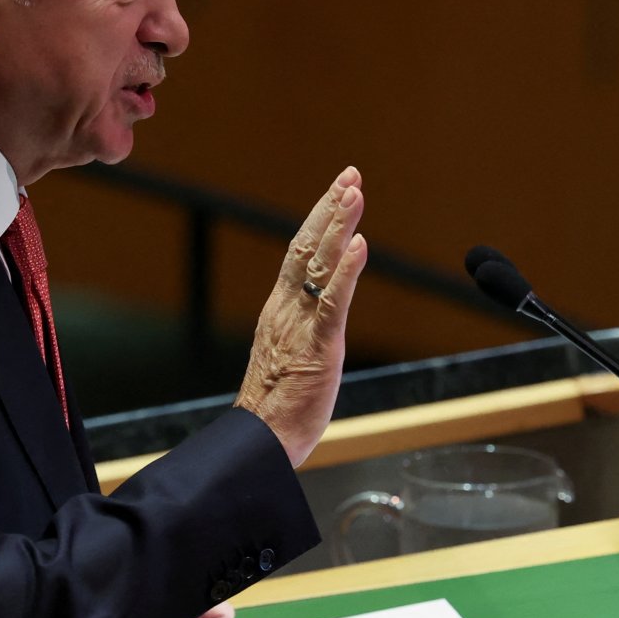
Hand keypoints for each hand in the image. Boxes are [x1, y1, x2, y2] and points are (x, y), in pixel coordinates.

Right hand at [235, 167, 367, 466]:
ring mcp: (301, 326)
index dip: (318, 219)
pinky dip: (347, 271)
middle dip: (330, 208)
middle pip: (307, 246)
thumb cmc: (276, 409)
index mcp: (279, 310)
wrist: (260, 442)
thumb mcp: (290, 356)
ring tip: (355, 192)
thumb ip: (302, 328)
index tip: (337, 190)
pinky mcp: (318, 348)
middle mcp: (286, 309)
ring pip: (320, 265)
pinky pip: (332, 303)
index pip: (299, 253)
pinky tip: (358, 245)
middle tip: (350, 175)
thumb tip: (318, 311)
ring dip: (339, 225)